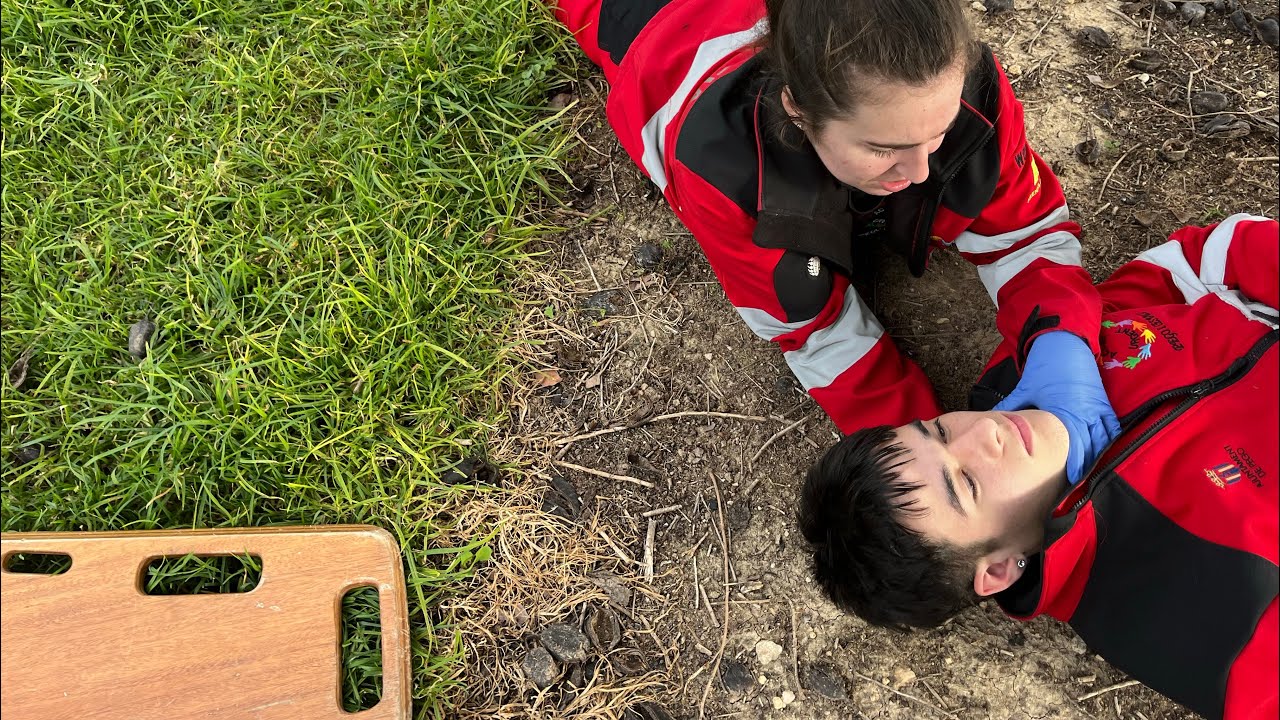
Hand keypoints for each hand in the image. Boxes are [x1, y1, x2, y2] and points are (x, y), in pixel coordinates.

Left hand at [993, 331, 1120, 483]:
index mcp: (1065, 412)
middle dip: (1083, 467)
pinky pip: (1110, 426)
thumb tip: (991, 423)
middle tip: (1076, 485)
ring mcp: (1097, 408)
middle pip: (1088, 448)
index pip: (1071, 446)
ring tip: (1088, 475)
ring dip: (1095, 456)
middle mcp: (1084, 413)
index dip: (1071, 466)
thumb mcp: (1024, 390)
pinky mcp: (1103, 402)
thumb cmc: (1043, 367)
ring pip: (1101, 440)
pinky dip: (1108, 440)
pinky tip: (1103, 454)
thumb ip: (1009, 409)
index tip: (1068, 482)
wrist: (1064, 342)